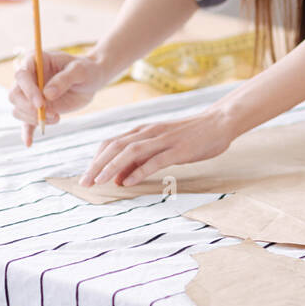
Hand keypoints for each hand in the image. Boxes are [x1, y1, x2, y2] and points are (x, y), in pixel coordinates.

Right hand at [11, 51, 109, 145]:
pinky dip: (26, 132)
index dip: (28, 90)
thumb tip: (47, 94)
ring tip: (57, 117)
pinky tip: (29, 142)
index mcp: (34, 62)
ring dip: (34, 118)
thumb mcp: (80, 70)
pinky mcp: (37, 110)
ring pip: (19, 110)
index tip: (41, 102)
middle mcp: (28, 79)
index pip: (21, 75)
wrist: (92, 80)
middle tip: (52, 113)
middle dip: (30, 108)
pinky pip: (26, 122)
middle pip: (15, 95)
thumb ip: (64, 79)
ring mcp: (30, 95)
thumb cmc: (86, 70)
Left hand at [78, 108, 240, 187]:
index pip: (111, 143)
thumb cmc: (191, 135)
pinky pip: (156, 160)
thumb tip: (118, 179)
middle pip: (116, 147)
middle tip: (84, 183)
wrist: (220, 122)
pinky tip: (128, 182)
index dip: (96, 159)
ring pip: (131, 151)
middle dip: (97, 165)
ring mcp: (164, 139)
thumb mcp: (162, 147)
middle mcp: (150, 132)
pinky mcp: (179, 149)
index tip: (87, 176)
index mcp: (144, 130)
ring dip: (112, 167)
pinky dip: (140, 171)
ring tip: (99, 182)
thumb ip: (141, 161)